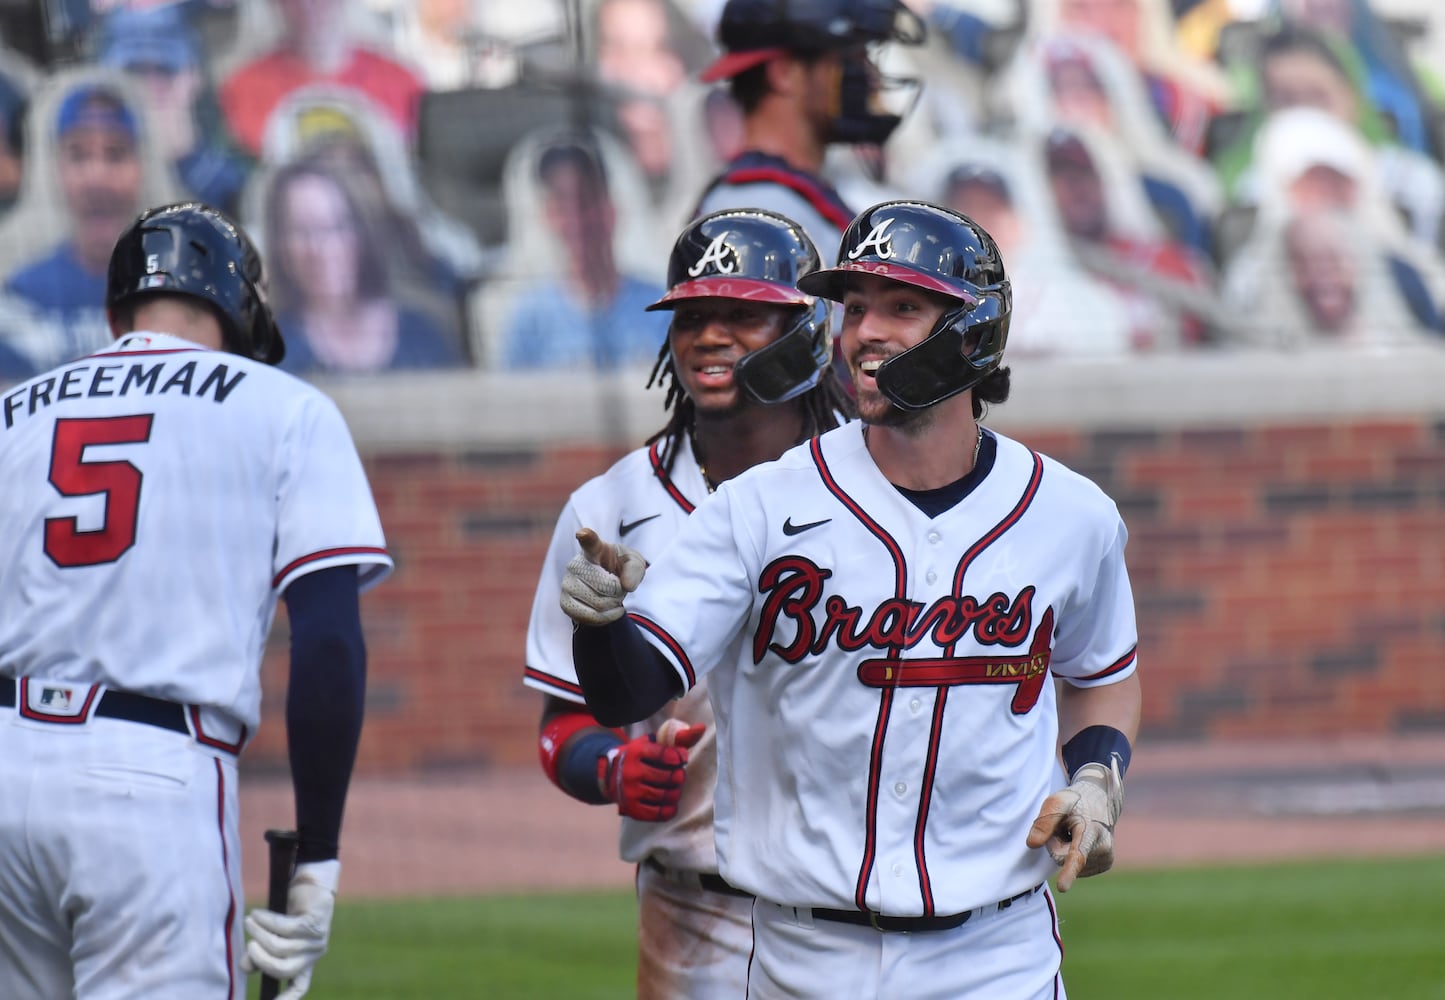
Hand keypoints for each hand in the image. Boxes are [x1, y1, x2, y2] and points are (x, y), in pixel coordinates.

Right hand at [242, 859, 339, 999]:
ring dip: (260, 934)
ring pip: (281, 947)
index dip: (286, 999)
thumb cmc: (290, 909)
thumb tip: (245, 968)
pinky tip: (258, 914)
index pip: (300, 987)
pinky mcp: (313, 922)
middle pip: (284, 970)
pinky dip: (266, 921)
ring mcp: (316, 939)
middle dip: (262, 960)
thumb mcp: (273, 935)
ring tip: (250, 921)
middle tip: (249, 945)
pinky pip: (284, 928)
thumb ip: (260, 953)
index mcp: (306, 962)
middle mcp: (313, 954)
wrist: (312, 880)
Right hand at [560, 527, 646, 625]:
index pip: (590, 542)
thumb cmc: (619, 568)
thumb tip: (626, 586)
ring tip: (612, 598)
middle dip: (618, 591)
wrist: (607, 588)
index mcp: (593, 549)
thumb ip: (635, 570)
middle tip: (618, 587)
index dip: (587, 537)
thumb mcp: (634, 563)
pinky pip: (589, 617)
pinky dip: (605, 618)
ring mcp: (567, 584)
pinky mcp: (565, 603)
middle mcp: (575, 564)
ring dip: (612, 605)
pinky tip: (609, 611)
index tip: (583, 534)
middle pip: (603, 585)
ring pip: (597, 604)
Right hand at [598, 723, 705, 821]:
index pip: (666, 754)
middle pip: (668, 777)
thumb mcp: (651, 743)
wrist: (609, 775)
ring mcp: (630, 792)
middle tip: (678, 775)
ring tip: (673, 788)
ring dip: (675, 792)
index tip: (682, 758)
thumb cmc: (639, 757)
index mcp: (636, 751)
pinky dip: (669, 809)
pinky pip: (658, 813)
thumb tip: (701, 728)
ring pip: (665, 795)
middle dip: (679, 776)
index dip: (680, 757)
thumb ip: (677, 737)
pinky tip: (670, 803)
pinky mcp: (631, 809)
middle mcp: (631, 772)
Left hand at [1026, 759, 1123, 891]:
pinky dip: (1072, 854)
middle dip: (1056, 844)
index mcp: (1092, 830)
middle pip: (1061, 858)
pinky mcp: (1105, 865)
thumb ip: (1044, 822)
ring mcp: (1106, 859)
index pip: (1077, 854)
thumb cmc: (1075, 802)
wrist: (1101, 801)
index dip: (1068, 872)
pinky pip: (1077, 867)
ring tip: (1076, 832)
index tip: (1061, 888)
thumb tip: (1032, 844)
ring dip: (1065, 849)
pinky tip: (1081, 840)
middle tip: (1064, 826)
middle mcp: (1104, 847)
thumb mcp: (1057, 802)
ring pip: (1068, 864)